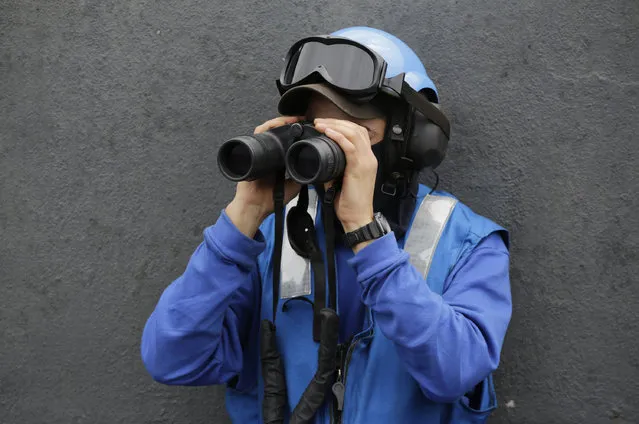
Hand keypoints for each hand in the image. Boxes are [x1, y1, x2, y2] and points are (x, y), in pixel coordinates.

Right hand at [226, 116, 303, 236]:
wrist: (254, 206)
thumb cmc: (270, 199)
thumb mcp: (294, 185)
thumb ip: (303, 175)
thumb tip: (318, 167)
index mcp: (278, 159)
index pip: (288, 139)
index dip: (298, 131)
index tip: (310, 128)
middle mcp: (269, 153)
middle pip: (279, 131)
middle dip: (291, 123)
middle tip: (304, 119)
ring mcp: (260, 151)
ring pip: (270, 129)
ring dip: (282, 121)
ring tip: (294, 119)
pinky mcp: (251, 151)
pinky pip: (259, 133)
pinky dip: (268, 126)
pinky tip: (279, 123)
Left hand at [313, 118, 377, 234]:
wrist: (357, 218)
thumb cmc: (349, 203)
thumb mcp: (341, 181)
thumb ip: (334, 168)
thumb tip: (320, 161)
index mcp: (367, 159)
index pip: (358, 133)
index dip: (342, 125)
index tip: (325, 124)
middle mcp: (369, 157)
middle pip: (356, 129)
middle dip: (336, 122)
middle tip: (320, 121)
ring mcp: (366, 162)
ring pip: (353, 133)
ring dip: (335, 126)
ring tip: (320, 124)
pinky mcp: (360, 168)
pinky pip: (350, 147)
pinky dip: (338, 137)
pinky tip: (327, 133)